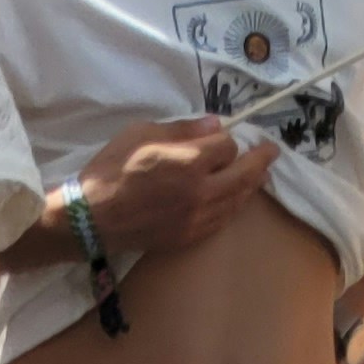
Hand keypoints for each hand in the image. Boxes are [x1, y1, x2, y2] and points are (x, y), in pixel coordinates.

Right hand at [66, 114, 273, 262]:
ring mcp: (196, 219)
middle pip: (243, 176)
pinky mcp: (188, 238)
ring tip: (260, 175)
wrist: (92, 217)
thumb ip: (183, 130)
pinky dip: (233, 207)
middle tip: (272, 151)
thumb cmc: (113, 167)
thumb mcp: (144, 133)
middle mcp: (201, 193)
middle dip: (260, 161)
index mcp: (190, 162)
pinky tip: (234, 200)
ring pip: (236, 201)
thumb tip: (216, 126)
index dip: (225, 140)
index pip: (227, 147)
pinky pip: (221, 221)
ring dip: (250, 186)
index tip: (220, 137)